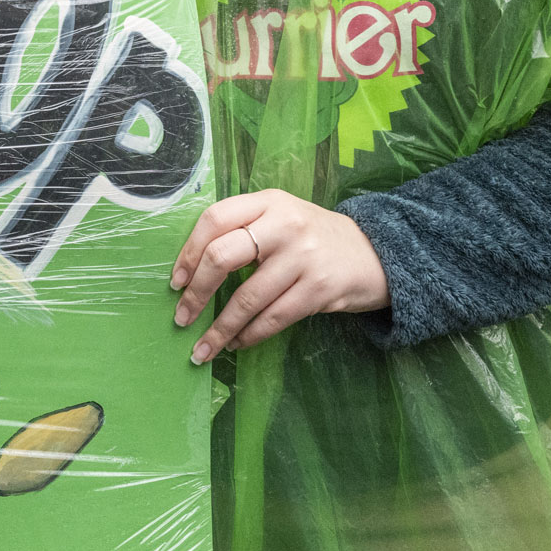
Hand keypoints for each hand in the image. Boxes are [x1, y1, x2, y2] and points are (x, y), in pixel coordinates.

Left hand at [168, 189, 390, 361]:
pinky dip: (249, 336)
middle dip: (196, 293)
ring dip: (220, 329)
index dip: (188, 253)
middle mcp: (284, 224)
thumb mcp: (281, 218)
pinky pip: (273, 319)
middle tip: (182, 317)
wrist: (374, 254)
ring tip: (203, 348)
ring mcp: (304, 256)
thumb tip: (192, 271)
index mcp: (268, 202)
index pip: (214, 219)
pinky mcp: (319, 289)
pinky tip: (237, 343)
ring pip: (247, 298)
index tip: (176, 282)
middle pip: (222, 256)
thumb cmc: (313, 239)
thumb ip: (244, 231)